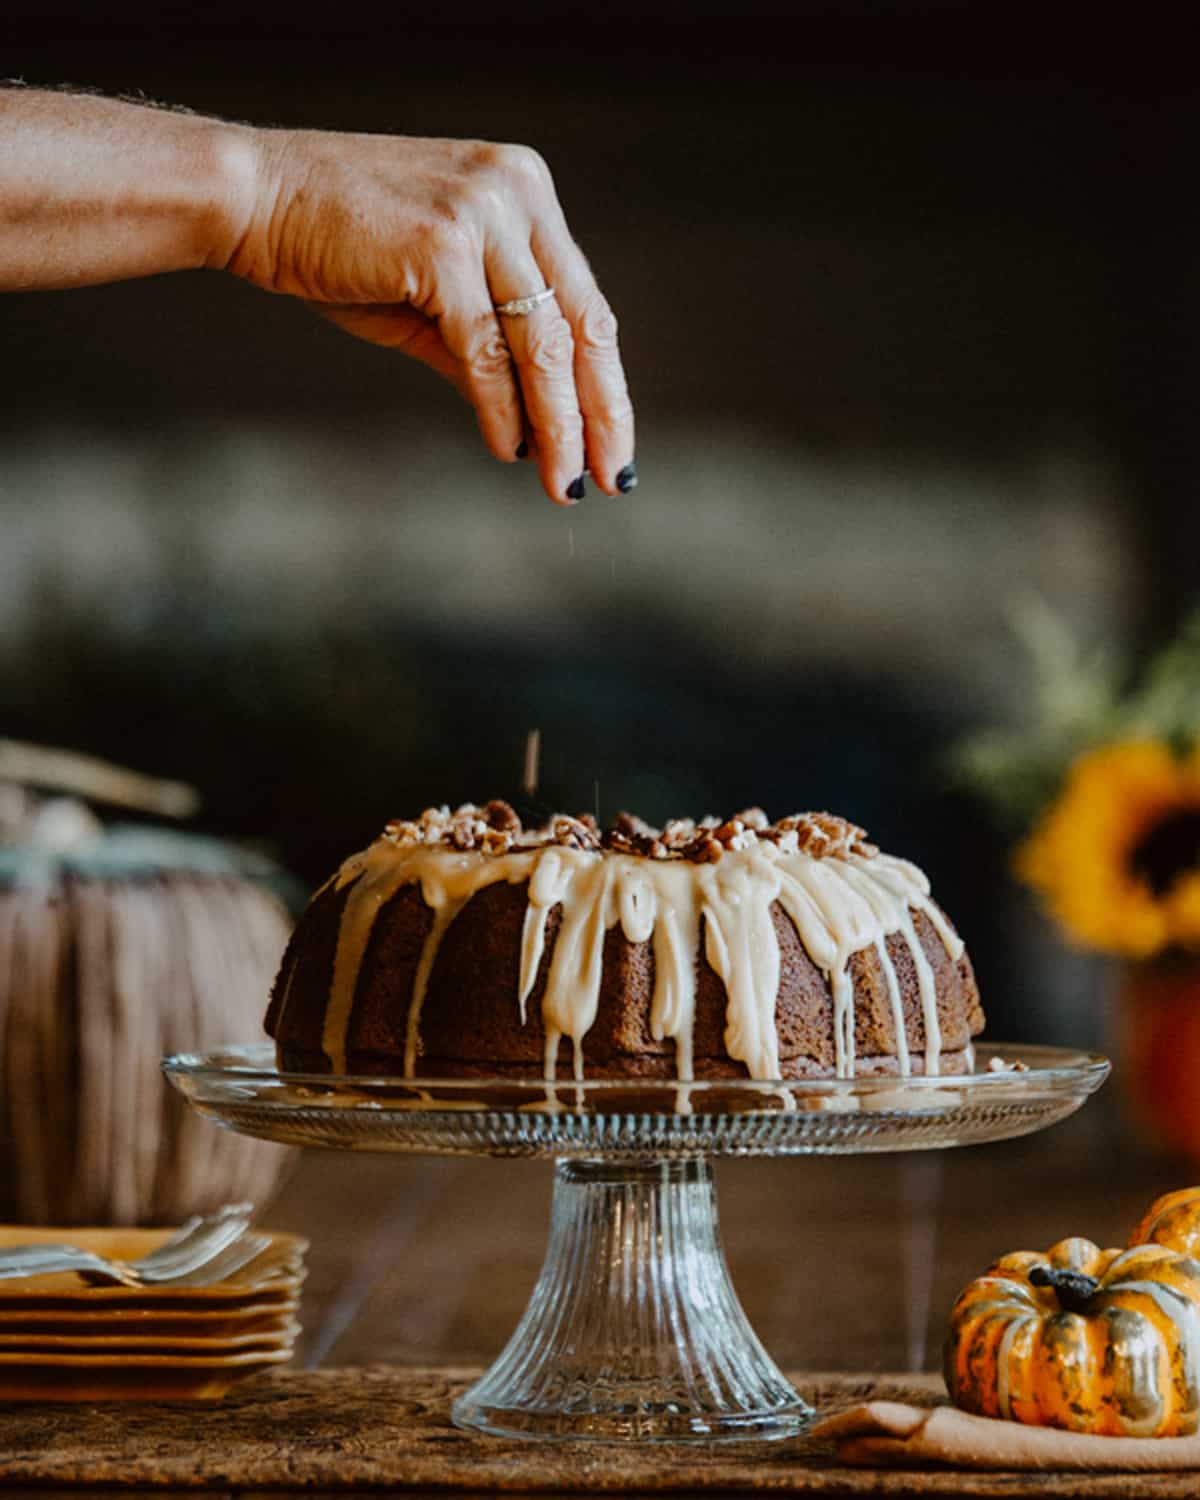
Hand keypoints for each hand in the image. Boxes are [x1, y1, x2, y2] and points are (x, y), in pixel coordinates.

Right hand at [228, 131, 635, 505]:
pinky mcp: (443, 247)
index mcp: (525, 193)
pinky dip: (502, 408)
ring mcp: (483, 214)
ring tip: (565, 483)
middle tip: (615, 480)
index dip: (605, 384)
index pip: (585, 305)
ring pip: (541, 344)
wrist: (253, 198)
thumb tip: (538, 431)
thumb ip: (490, 354)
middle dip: (599, 414)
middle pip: (581, 325)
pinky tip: (511, 451)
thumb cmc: (339, 247)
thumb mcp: (434, 303)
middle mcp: (516, 192)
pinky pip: (486, 350)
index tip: (615, 446)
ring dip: (558, 426)